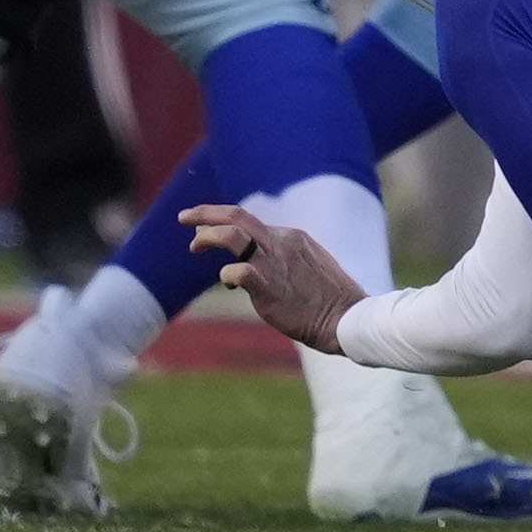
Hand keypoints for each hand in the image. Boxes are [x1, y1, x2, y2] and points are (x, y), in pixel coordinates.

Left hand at [179, 207, 366, 352]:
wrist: (347, 318)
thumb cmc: (330, 299)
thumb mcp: (309, 265)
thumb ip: (285, 258)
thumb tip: (258, 263)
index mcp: (290, 237)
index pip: (250, 222)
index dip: (223, 224)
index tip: (206, 230)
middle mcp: (280, 242)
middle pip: (237, 216)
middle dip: (206, 213)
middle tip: (184, 217)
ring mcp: (275, 263)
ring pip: (233, 235)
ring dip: (207, 235)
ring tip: (194, 245)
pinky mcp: (270, 288)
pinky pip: (239, 273)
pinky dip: (226, 275)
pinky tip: (226, 282)